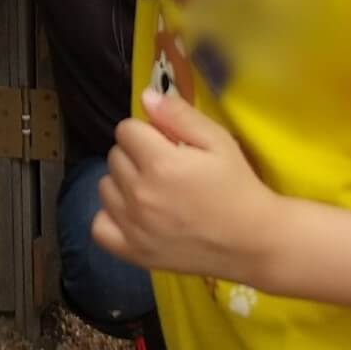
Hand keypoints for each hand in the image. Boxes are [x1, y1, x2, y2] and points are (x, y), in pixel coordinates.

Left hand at [91, 88, 276, 283]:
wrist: (252, 241)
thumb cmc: (237, 186)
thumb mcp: (218, 141)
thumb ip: (179, 115)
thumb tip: (145, 97)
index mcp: (160, 163)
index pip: (126, 129)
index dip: (147, 131)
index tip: (167, 143)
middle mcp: (140, 194)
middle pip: (114, 156)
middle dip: (136, 154)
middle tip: (165, 167)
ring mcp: (133, 226)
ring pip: (105, 186)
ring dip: (123, 183)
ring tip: (153, 191)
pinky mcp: (133, 252)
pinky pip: (98, 226)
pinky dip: (111, 217)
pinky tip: (134, 215)